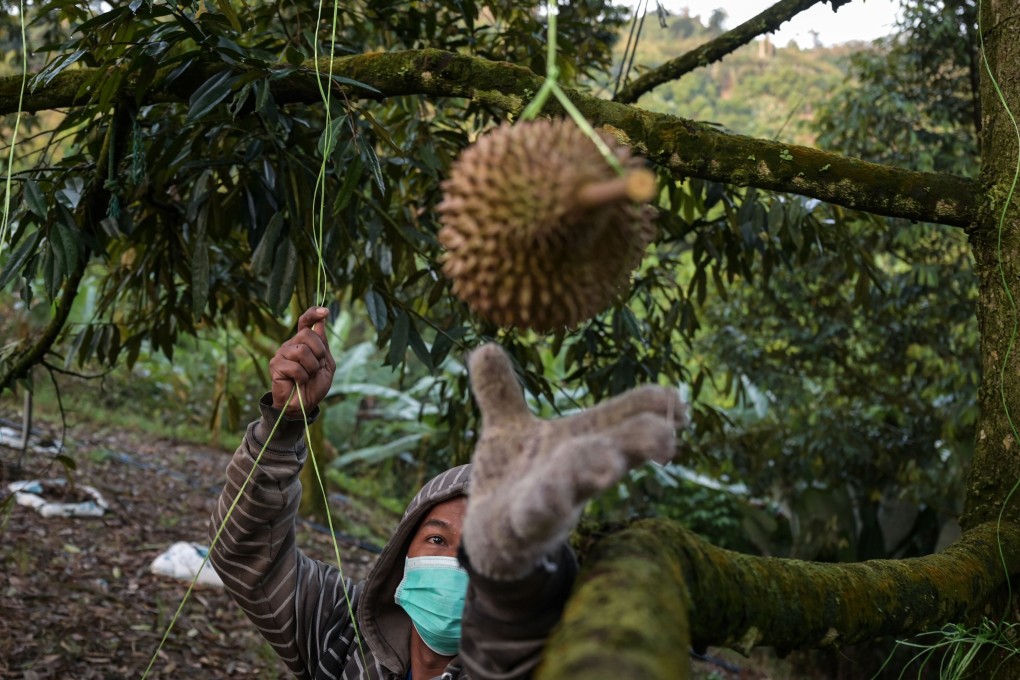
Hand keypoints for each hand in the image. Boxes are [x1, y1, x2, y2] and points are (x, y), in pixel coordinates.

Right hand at [269, 307, 335, 417]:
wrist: (304, 405)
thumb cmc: (314, 385)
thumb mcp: (326, 364)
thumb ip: (323, 345)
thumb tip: (320, 322)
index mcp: (303, 342)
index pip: (305, 321)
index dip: (313, 313)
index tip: (326, 311)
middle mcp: (291, 344)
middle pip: (307, 334)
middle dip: (318, 352)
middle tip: (316, 366)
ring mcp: (281, 354)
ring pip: (302, 351)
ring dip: (311, 367)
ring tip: (307, 376)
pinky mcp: (275, 365)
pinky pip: (295, 366)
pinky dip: (302, 377)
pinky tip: (298, 382)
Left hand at [461, 343, 687, 579]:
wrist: (490, 536)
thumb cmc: (514, 477)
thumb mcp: (506, 429)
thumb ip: (499, 392)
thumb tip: (486, 347)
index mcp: (579, 439)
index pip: (625, 417)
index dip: (654, 407)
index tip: (679, 405)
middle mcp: (576, 467)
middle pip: (617, 449)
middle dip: (641, 442)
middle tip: (666, 437)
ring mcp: (554, 497)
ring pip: (581, 481)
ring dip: (596, 470)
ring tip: (610, 464)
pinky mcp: (527, 523)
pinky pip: (540, 514)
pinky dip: (548, 505)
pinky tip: (553, 501)